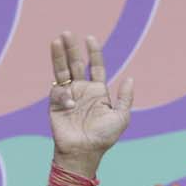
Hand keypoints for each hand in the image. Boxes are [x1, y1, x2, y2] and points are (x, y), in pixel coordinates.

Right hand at [48, 32, 133, 170]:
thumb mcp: (121, 117)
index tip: (90, 38)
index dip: (93, 53)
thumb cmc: (104, 137)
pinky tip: (69, 103)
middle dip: (72, 49)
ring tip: (56, 40)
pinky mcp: (55, 103)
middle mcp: (82, 90)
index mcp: (98, 91)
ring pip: (62, 70)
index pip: (95, 67)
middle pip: (75, 64)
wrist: (85, 152)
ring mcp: (68, 95)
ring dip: (58, 55)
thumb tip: (130, 78)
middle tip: (67, 33)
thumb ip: (125, 98)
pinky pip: (57, 92)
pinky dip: (63, 94)